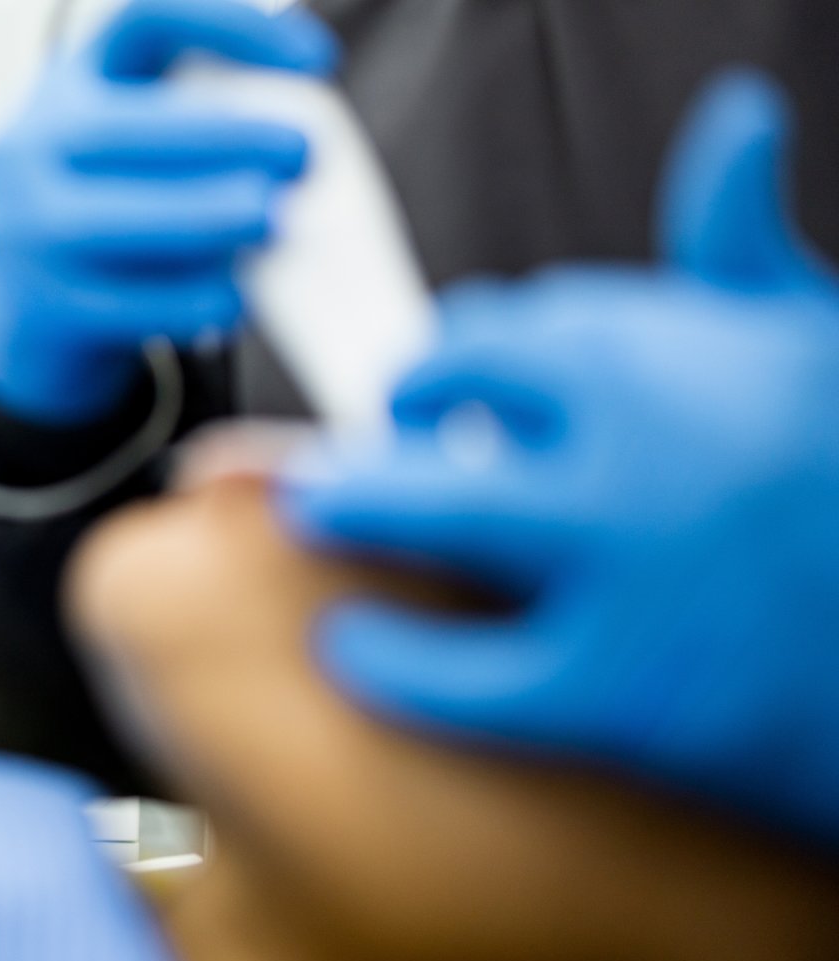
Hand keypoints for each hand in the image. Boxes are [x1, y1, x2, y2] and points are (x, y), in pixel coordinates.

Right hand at [0, 0, 336, 425]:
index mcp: (66, 85)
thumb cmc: (114, 209)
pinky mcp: (42, 307)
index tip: (317, 62)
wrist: (33, 311)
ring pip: (126, 219)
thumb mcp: (135, 147)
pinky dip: (193, 298)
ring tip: (274, 221)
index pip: (146, 20)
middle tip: (304, 153)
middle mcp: (29, 146)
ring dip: (212, 216)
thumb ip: (198, 127)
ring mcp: (24, 228)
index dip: (233, 27)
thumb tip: (301, 140)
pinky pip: (130, 302)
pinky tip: (235, 298)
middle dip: (230, 138)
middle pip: (131, 127)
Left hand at [282, 72, 838, 844]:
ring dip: (356, 504)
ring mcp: (634, 573)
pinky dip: (391, 660)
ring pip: (441, 514)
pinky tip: (352, 644)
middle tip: (342, 452)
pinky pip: (464, 677)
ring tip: (314, 513)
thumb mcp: (813, 345)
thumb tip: (733, 122)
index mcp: (684, 355)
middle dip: (389, 413)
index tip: (440, 382)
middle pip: (448, 395)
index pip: (509, 325)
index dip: (456, 354)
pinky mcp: (627, 696)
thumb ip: (740, 247)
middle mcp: (652, 448)